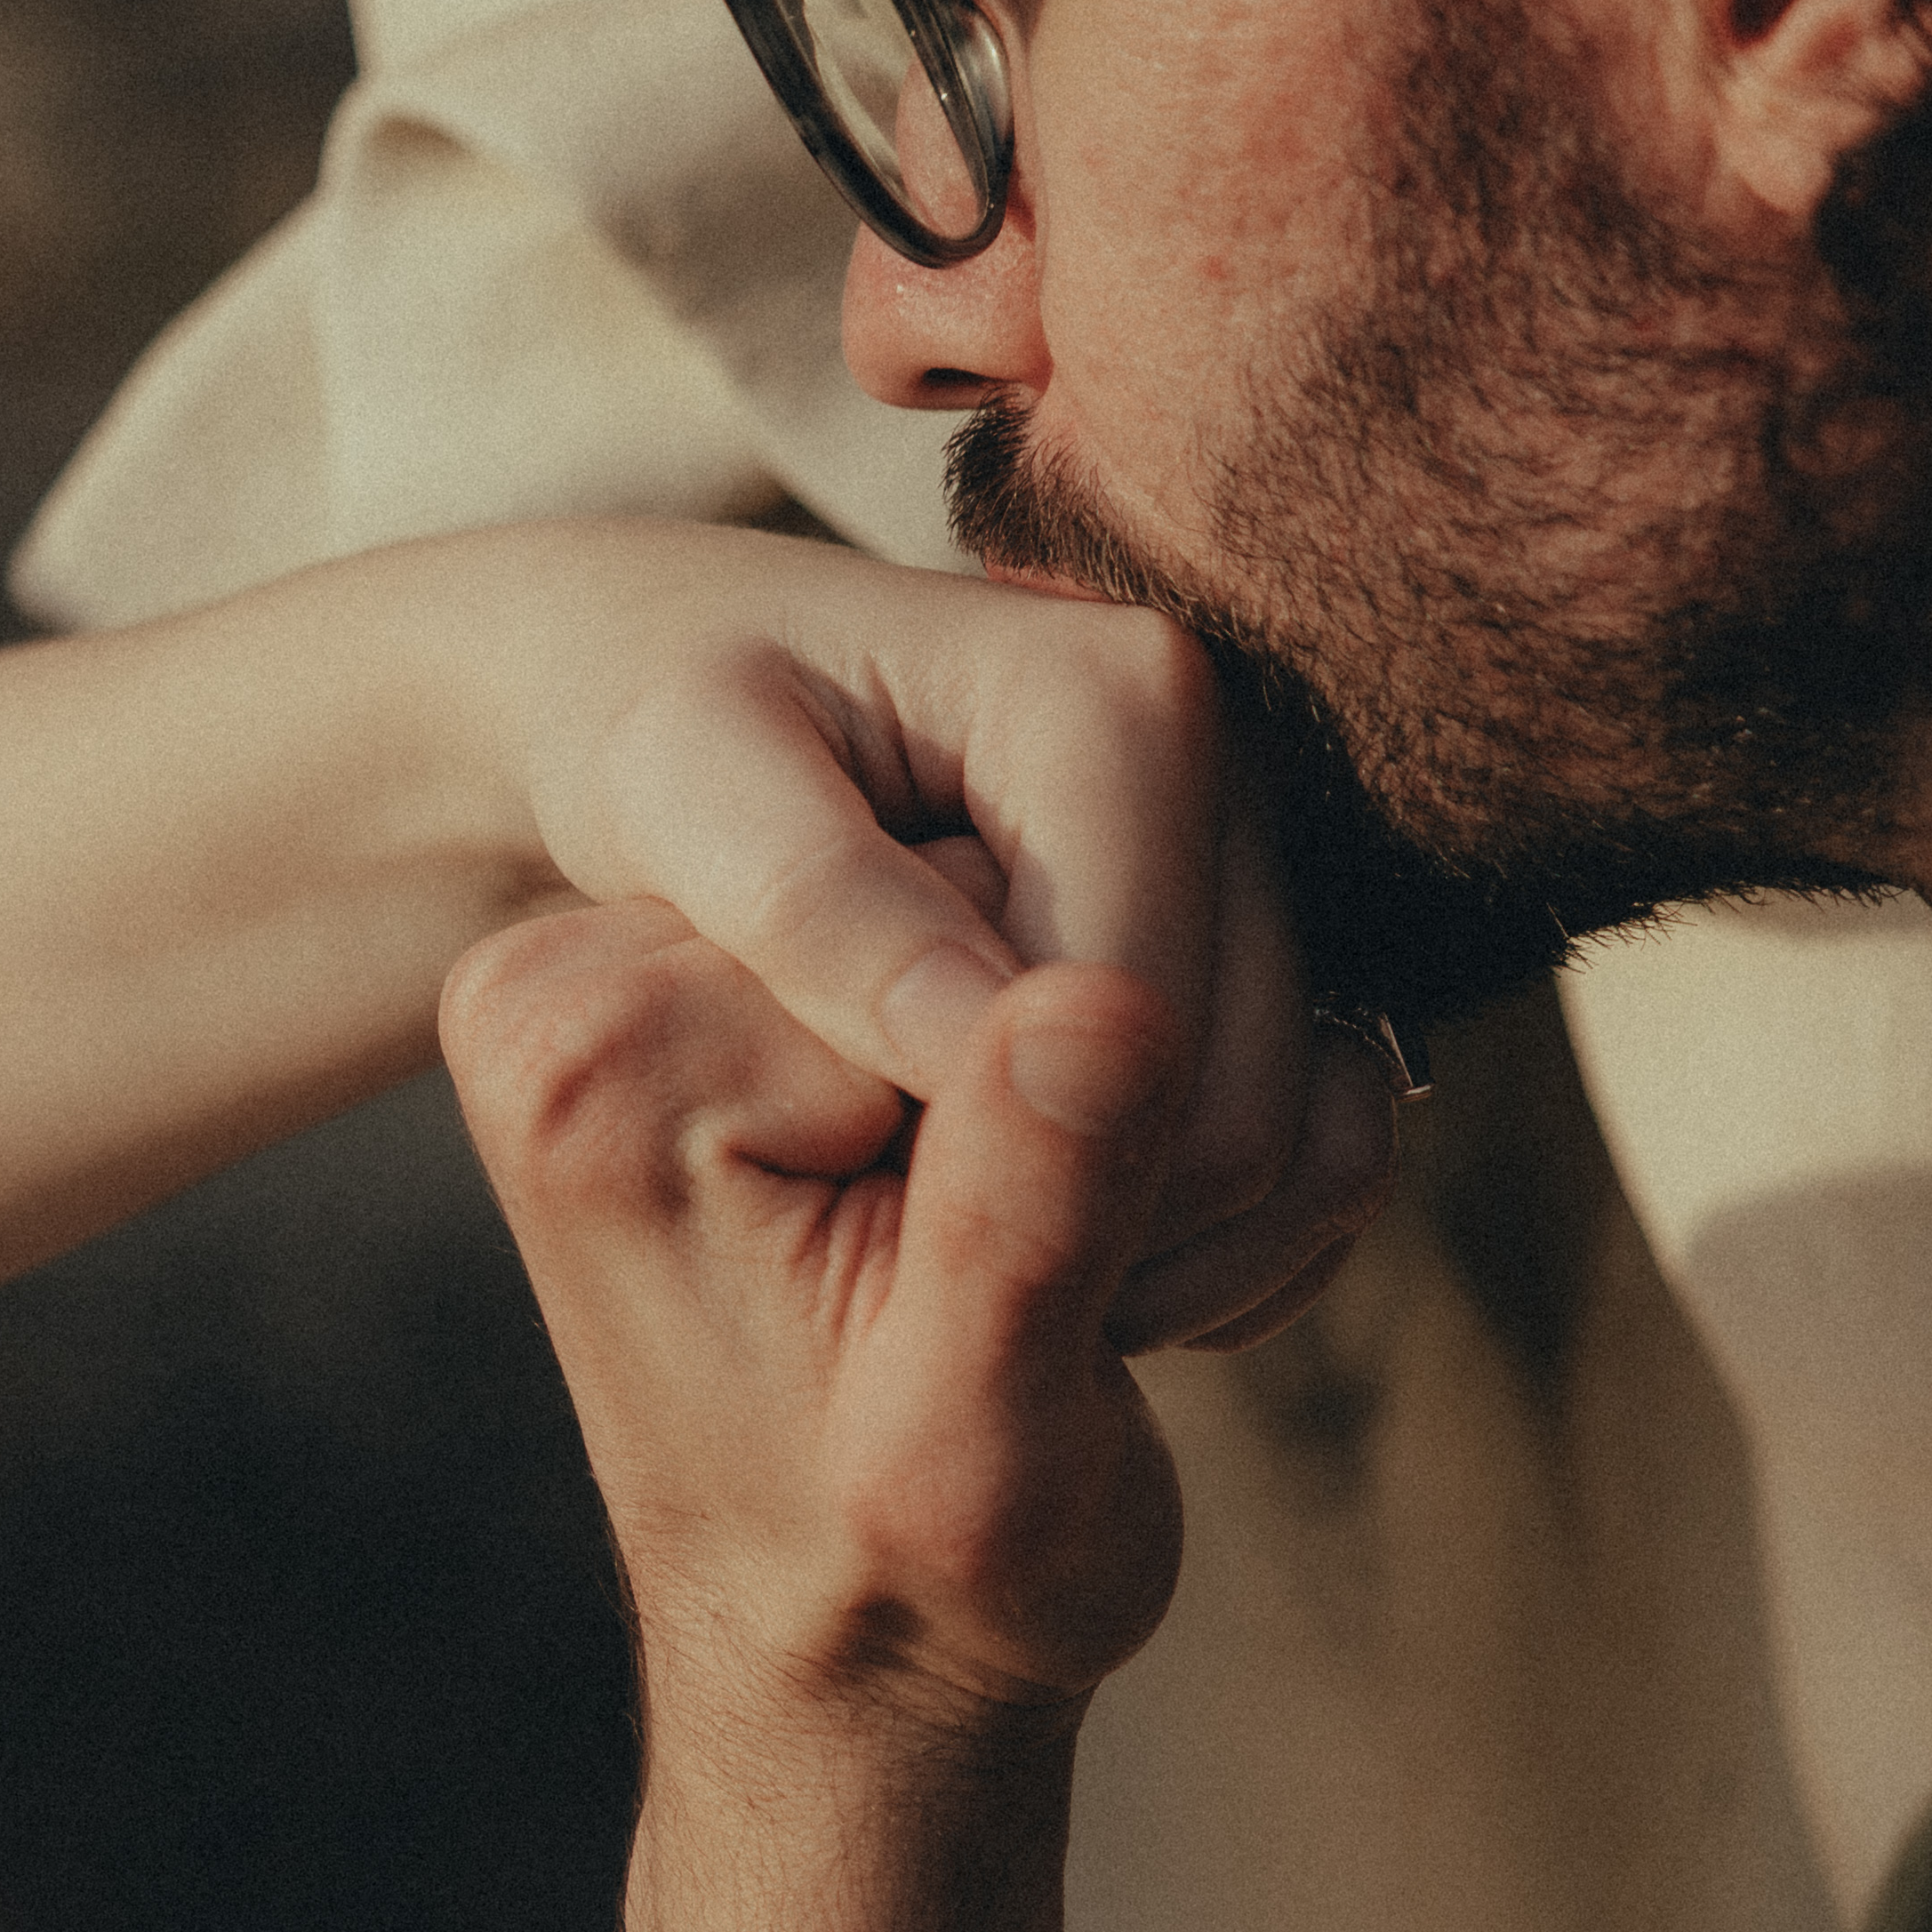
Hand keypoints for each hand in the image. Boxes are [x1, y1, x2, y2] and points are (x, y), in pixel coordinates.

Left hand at [451, 906, 1377, 1755]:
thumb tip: (1104, 1003)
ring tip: (1096, 1299)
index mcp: (605, 1048)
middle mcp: (623, 962)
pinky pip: (1099, 937)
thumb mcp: (975, 1447)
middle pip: (1033, 884)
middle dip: (1129, 1108)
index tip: (1042, 1310)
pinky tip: (1114, 1252)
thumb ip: (1024, 1217)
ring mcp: (731, 952)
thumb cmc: (908, 1595)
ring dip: (1175, 1118)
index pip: (973, 942)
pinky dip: (1171, 1105)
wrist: (862, 1663)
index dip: (1092, 1123)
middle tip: (1087, 1315)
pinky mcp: (845, 974)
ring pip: (1104, 903)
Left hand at [454, 532, 1371, 1356]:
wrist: (679, 663)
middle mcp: (1235, 755)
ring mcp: (1255, 846)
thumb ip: (825, 912)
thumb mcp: (685, 794)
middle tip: (894, 1269)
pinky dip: (1150, 1196)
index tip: (871, 1259)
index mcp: (1117, 705)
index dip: (1029, 1189)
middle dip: (1087, 1217)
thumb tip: (1001, 1046)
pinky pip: (1268, 1121)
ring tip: (933, 1237)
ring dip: (1122, 1224)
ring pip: (1277, 1133)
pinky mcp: (1246, 920)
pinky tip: (1002, 1208)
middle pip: (1244, 1099)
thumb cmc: (655, 725)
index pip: (1146, 1038)